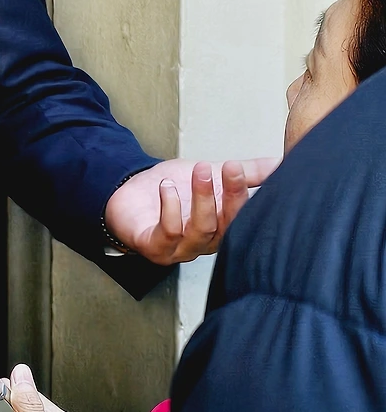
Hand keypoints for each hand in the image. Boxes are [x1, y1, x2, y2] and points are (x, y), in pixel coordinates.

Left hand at [105, 157, 277, 262]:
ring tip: (197, 170)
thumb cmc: (172, 190)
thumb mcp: (211, 175)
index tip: (240, 167)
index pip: (241, 217)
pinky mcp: (153, 246)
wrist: (129, 194)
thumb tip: (282, 163)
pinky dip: (171, 207)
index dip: (242, 193)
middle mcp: (204, 244)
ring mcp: (179, 249)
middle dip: (228, 196)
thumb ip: (246, 173)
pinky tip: (167, 187)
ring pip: (201, 230)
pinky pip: (169, 233)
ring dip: (202, 198)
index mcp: (221, 228)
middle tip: (228, 168)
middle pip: (225, 226)